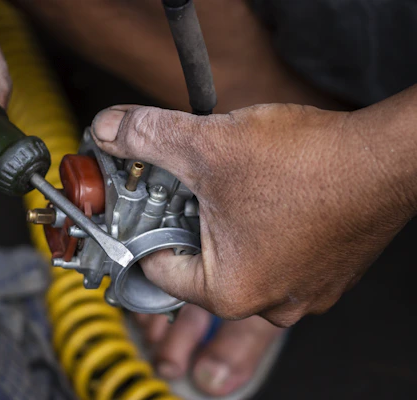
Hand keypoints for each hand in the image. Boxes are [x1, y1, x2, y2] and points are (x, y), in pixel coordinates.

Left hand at [91, 97, 416, 326]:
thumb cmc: (310, 164)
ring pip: (238, 262)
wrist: (387, 158)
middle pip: (199, 267)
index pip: (158, 270)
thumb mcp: (208, 143)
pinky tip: (268, 199)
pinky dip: (260, 232)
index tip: (145, 208)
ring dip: (225, 227)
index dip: (144, 231)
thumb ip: (148, 137)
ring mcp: (301, 294)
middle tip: (189, 189)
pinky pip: (274, 258)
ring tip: (232, 189)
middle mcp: (268, 305)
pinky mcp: (324, 276)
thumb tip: (109, 130)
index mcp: (230, 291)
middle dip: (187, 225)